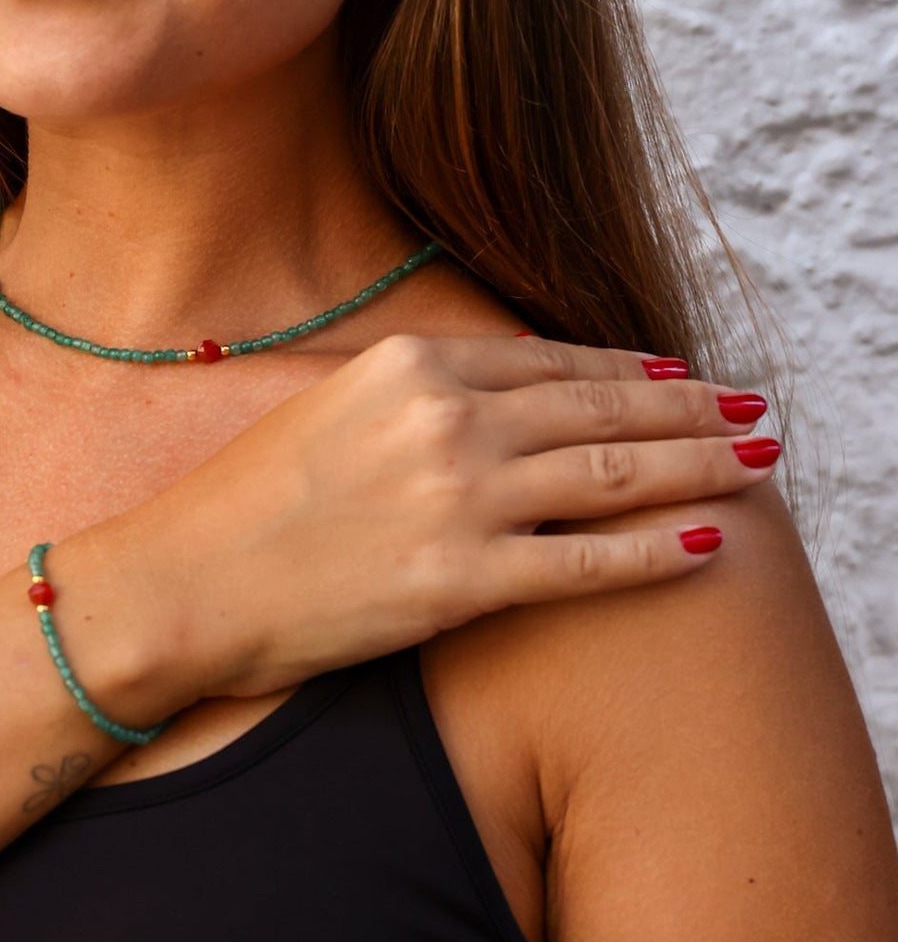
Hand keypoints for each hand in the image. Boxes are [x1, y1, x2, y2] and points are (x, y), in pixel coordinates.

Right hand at [110, 334, 776, 711]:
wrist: (186, 581)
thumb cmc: (243, 498)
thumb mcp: (327, 406)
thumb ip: (411, 390)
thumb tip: (487, 393)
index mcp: (407, 362)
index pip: (549, 360)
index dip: (626, 367)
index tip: (678, 373)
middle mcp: (444, 416)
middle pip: (599, 406)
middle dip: (689, 408)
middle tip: (750, 410)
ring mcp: (459, 496)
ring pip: (613, 474)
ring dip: (698, 465)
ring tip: (756, 462)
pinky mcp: (464, 580)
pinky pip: (589, 562)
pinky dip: (658, 551)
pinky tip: (710, 544)